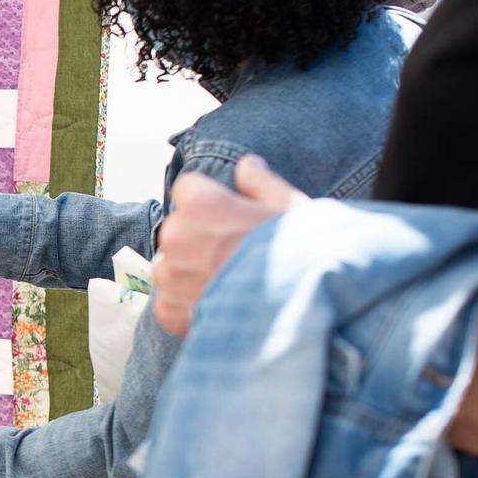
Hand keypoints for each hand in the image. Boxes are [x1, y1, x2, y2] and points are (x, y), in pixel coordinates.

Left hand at [153, 155, 307, 336]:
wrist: (309, 310)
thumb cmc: (303, 254)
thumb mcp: (291, 208)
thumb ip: (261, 183)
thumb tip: (247, 165)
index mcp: (202, 203)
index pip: (187, 190)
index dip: (211, 203)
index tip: (231, 218)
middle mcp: (178, 236)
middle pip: (177, 230)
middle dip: (199, 240)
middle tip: (236, 257)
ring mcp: (171, 276)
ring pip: (170, 268)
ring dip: (191, 275)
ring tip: (230, 286)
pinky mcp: (171, 312)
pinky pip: (169, 304)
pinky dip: (188, 309)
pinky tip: (220, 309)